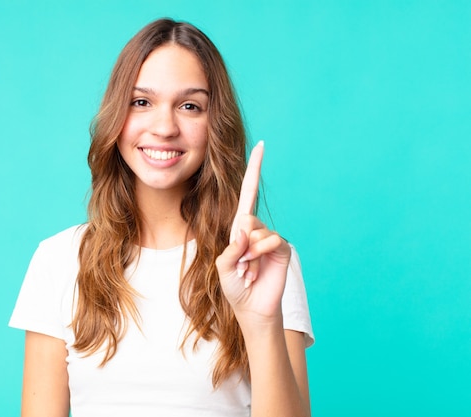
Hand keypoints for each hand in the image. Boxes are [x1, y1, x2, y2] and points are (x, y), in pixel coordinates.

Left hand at [216, 141, 291, 323]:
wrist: (251, 308)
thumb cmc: (234, 287)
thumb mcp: (223, 266)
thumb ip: (231, 247)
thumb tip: (246, 230)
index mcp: (239, 228)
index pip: (248, 193)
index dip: (254, 169)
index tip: (262, 145)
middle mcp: (256, 229)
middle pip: (246, 216)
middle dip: (239, 243)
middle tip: (240, 265)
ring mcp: (270, 238)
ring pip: (257, 230)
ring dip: (248, 254)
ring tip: (248, 270)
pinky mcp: (282, 248)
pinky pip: (270, 240)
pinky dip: (259, 254)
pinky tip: (256, 269)